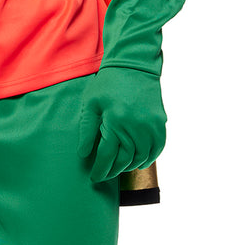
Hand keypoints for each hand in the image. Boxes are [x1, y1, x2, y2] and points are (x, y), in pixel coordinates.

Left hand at [77, 66, 166, 183]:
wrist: (134, 65)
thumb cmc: (108, 84)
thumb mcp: (91, 104)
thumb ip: (86, 130)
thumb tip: (84, 155)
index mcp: (115, 121)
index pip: (106, 156)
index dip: (100, 170)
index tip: (94, 178)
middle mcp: (135, 126)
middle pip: (124, 160)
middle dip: (113, 171)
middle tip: (104, 175)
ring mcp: (150, 125)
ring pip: (141, 157)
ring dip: (130, 167)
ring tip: (119, 168)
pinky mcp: (160, 122)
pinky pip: (157, 148)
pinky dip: (149, 158)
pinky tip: (139, 161)